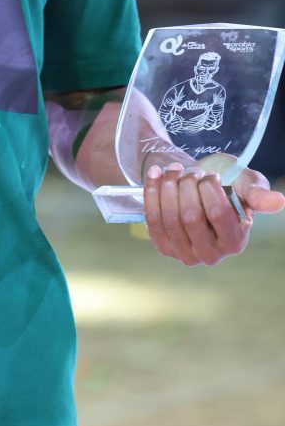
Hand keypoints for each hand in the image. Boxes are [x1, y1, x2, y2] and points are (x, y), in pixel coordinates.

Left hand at [143, 162, 284, 265]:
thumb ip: (258, 192)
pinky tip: (156, 174)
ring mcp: (185, 254)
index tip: (210, 175)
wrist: (195, 186)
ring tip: (174, 170)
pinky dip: (152, 192)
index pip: (217, 213)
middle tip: (191, 171)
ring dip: (168, 186)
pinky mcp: (164, 247)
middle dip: (186, 185)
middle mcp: (211, 254)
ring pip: (170, 218)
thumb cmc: (225, 185)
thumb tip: (278, 201)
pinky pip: (153, 220)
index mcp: (235, 241)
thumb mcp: (244, 182)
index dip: (209, 187)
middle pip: (190, 216)